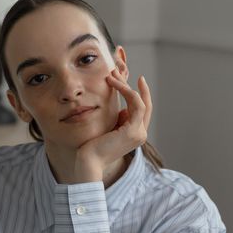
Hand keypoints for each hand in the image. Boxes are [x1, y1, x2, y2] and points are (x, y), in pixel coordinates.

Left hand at [74, 68, 151, 182]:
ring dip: (126, 85)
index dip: (140, 93)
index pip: (142, 110)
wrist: (88, 162)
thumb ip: (117, 119)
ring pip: (140, 102)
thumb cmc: (92, 147)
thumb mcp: (108, 128)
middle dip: (134, 86)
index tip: (132, 79)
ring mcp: (139, 134)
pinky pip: (136, 104)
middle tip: (122, 70)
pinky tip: (114, 83)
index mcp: (135, 134)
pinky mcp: (133, 131)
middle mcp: (140, 134)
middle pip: (145, 104)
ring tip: (113, 74)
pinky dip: (126, 91)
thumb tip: (122, 109)